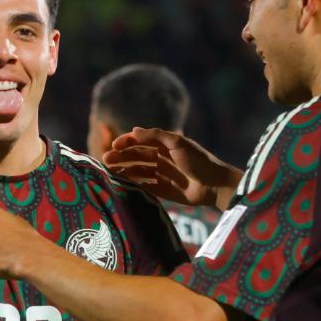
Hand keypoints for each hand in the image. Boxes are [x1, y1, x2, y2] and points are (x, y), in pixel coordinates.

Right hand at [104, 127, 242, 209]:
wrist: (214, 185)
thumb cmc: (198, 160)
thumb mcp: (178, 143)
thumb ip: (156, 135)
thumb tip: (133, 130)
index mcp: (165, 144)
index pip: (141, 141)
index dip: (126, 142)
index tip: (114, 146)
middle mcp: (162, 158)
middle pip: (137, 156)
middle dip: (121, 157)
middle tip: (105, 160)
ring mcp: (162, 175)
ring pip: (138, 171)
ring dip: (124, 170)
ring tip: (110, 172)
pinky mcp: (164, 190)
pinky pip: (145, 186)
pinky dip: (133, 184)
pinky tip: (122, 183)